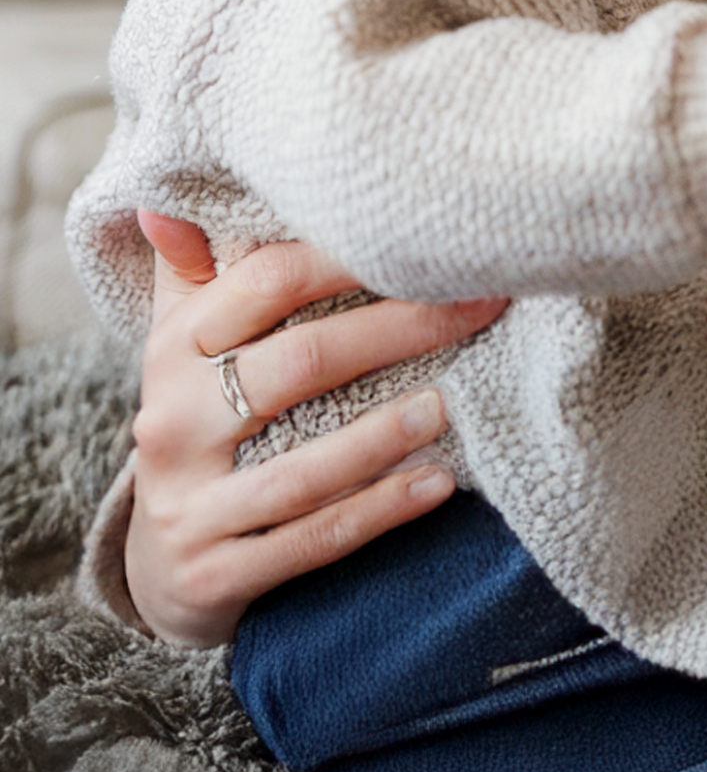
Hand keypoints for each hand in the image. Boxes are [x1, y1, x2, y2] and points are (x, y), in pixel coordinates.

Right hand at [124, 211, 506, 647]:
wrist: (159, 560)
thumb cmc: (202, 419)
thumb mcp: (184, 343)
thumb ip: (194, 268)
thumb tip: (168, 199)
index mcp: (173, 350)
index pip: (267, 282)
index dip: (351, 255)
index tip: (435, 240)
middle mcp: (172, 423)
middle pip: (301, 363)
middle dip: (401, 330)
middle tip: (482, 306)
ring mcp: (190, 505)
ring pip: (303, 466)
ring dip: (388, 432)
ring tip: (455, 401)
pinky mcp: (216, 572)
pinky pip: (312, 539)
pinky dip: (381, 511)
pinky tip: (440, 484)